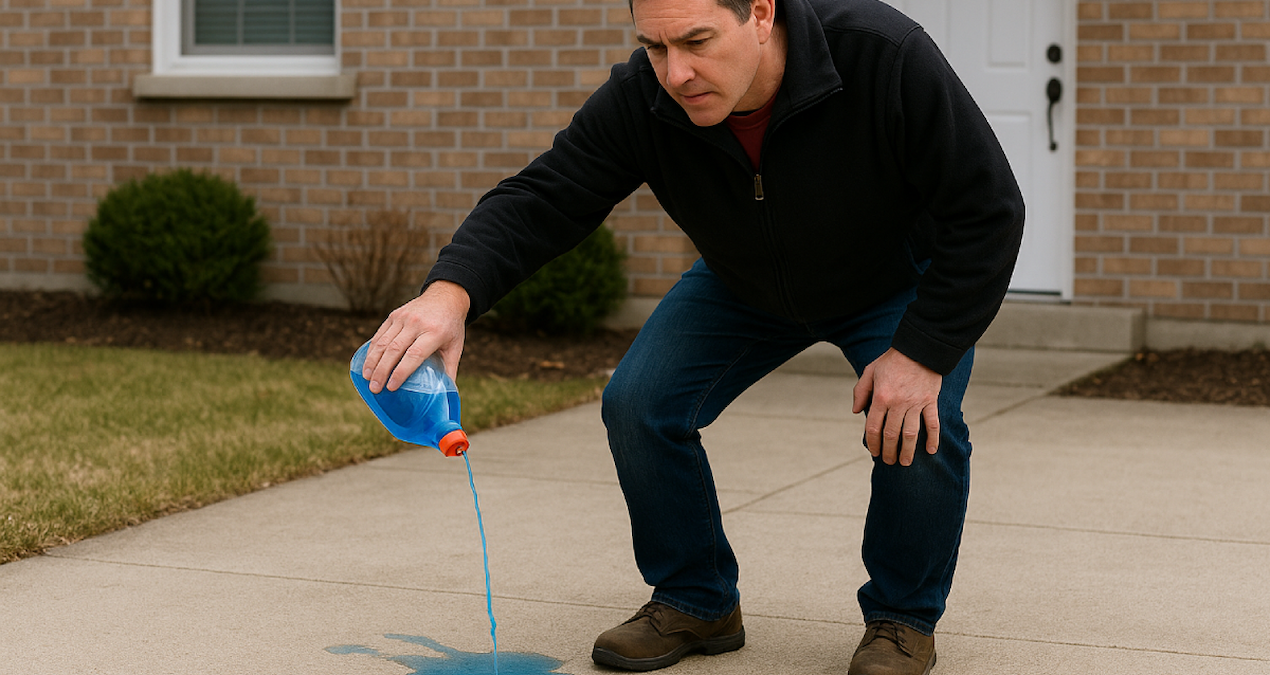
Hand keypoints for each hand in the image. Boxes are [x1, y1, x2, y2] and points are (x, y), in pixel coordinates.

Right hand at [361, 281, 469, 392]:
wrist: (446, 297)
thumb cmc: (451, 327)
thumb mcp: (456, 347)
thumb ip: (449, 370)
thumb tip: (445, 396)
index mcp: (435, 333)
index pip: (415, 354)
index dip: (401, 371)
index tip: (391, 387)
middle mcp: (417, 323)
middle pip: (395, 349)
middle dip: (382, 371)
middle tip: (375, 388)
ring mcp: (404, 317)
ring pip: (383, 342)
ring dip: (372, 361)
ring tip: (367, 378)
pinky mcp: (394, 315)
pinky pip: (379, 334)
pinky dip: (371, 350)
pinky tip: (367, 363)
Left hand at [851, 348, 941, 465]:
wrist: (919, 348)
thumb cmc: (892, 360)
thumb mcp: (870, 371)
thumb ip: (860, 391)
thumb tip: (857, 412)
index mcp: (881, 397)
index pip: (874, 427)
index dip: (873, 443)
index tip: (874, 453)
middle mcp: (898, 403)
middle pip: (892, 435)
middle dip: (889, 451)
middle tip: (889, 461)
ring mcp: (915, 403)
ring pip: (911, 434)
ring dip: (908, 451)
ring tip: (905, 462)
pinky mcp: (930, 401)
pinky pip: (932, 424)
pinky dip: (933, 439)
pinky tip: (931, 451)